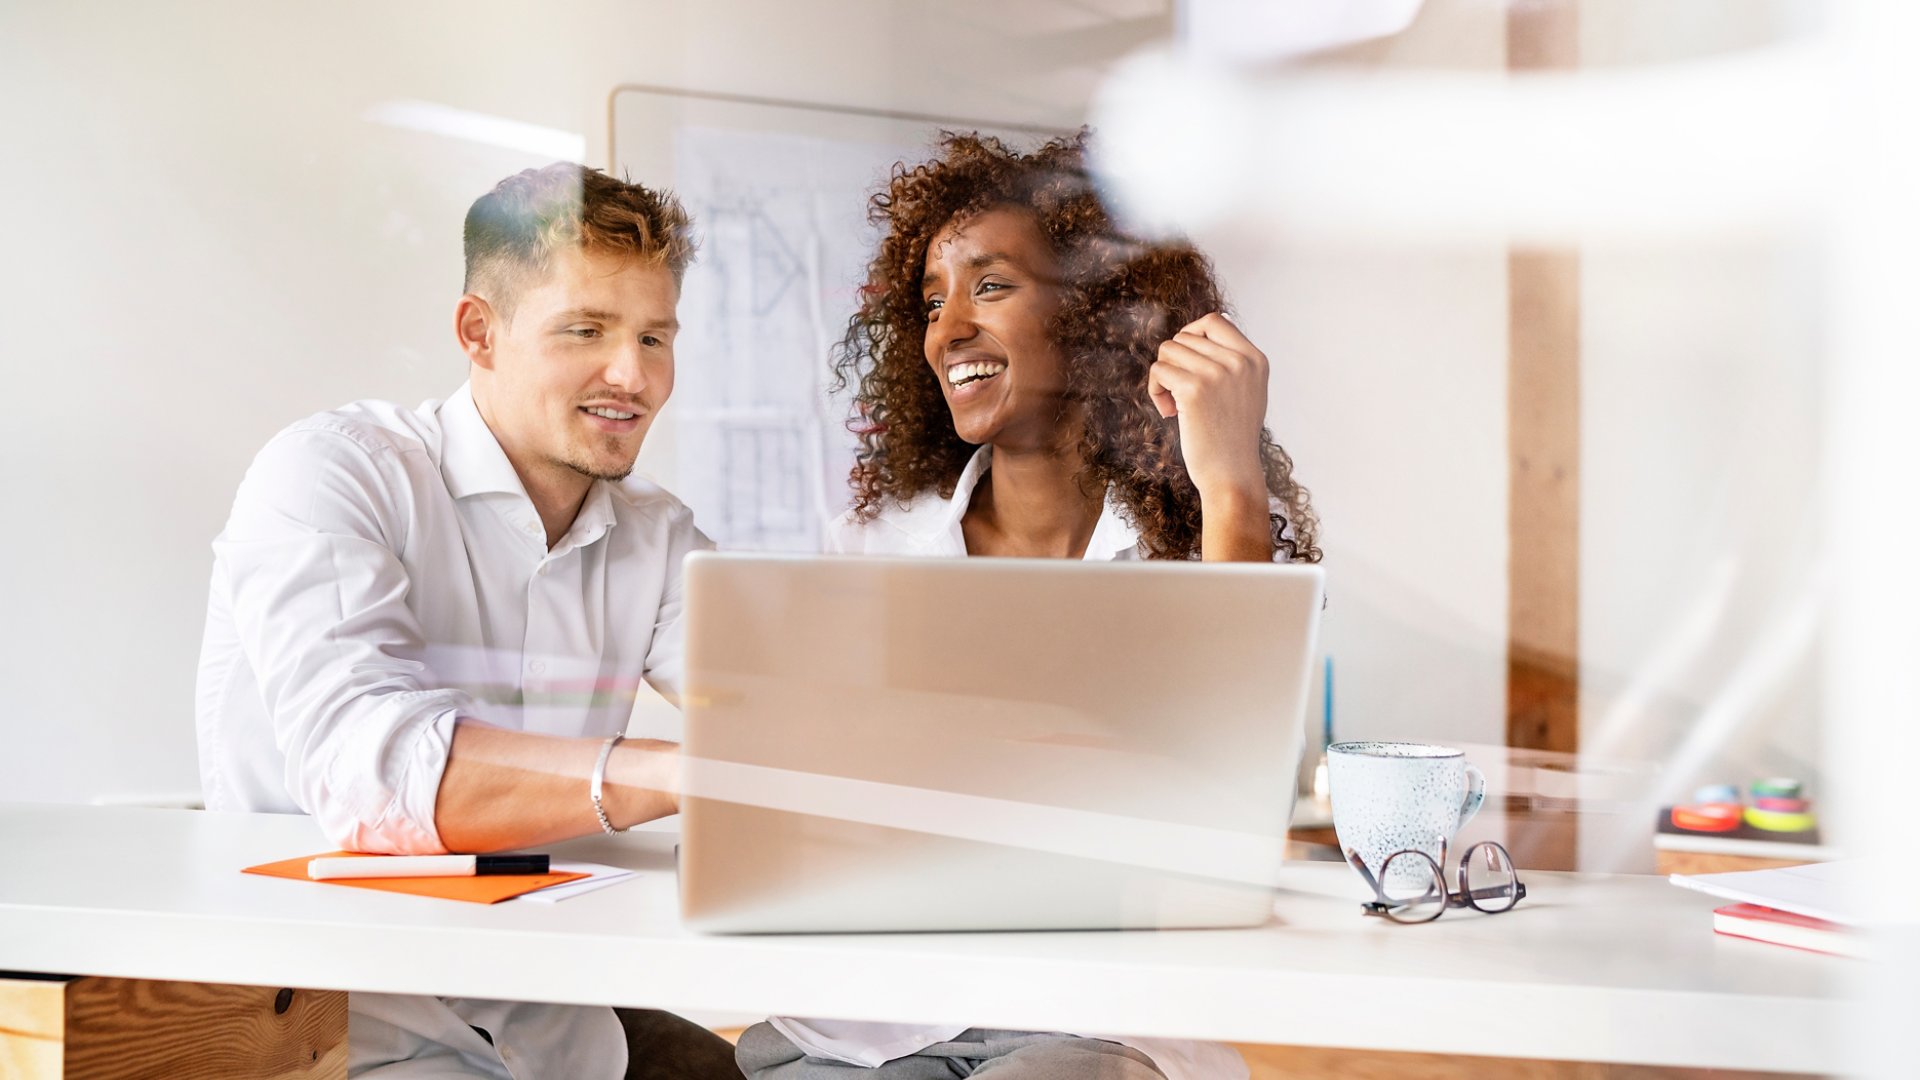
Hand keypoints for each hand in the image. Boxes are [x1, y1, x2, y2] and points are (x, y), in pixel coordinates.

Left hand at [1147, 312, 1270, 503]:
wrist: (1232, 475)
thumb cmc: (1232, 438)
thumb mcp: (1246, 391)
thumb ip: (1233, 359)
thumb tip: (1213, 321)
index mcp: (1255, 359)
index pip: (1214, 320)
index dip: (1191, 335)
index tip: (1186, 363)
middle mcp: (1239, 362)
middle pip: (1184, 337)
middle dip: (1175, 364)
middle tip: (1180, 395)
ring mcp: (1217, 373)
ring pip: (1168, 350)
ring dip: (1163, 377)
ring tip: (1175, 405)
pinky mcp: (1194, 389)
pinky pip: (1158, 370)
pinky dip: (1155, 391)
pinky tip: (1169, 412)